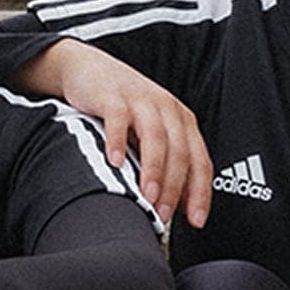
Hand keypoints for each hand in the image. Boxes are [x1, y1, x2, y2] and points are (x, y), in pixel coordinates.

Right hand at [22, 42, 212, 229]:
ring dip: (153, 170)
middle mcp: (166, 109)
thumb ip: (164, 163)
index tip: (196, 220)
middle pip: (179, 152)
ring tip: (147, 196)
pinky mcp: (113, 96)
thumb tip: (177, 206)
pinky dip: (118, 141)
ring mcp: (140, 100)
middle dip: (174, 188)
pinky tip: (114, 162)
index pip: (200, 161)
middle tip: (163, 214)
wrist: (88, 69)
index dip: (200, 192)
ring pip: (155, 138)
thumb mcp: (149, 133)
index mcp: (181, 121)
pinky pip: (119, 119)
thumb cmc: (122, 107)